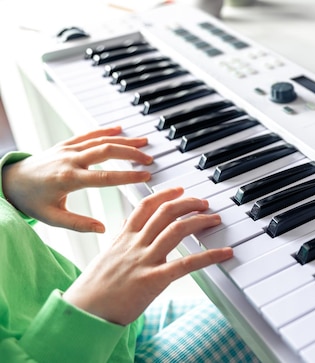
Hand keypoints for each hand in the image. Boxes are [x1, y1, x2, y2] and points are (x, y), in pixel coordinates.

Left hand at [1, 126, 152, 232]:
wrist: (10, 181)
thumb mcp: (52, 218)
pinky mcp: (65, 144)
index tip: (145, 177)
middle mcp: (69, 160)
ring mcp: (67, 149)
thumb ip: (78, 224)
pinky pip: (88, 134)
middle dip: (131, 153)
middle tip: (149, 159)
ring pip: (100, 140)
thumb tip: (103, 229)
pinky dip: (106, 130)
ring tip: (144, 143)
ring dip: (124, 141)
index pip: (105, 176)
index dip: (128, 176)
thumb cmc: (31, 200)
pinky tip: (120, 129)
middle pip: (107, 151)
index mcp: (68, 179)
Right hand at [63, 187, 230, 325]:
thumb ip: (124, 242)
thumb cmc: (94, 290)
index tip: (179, 190)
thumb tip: (137, 231)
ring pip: (175, 230)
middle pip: (165, 213)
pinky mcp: (153, 280)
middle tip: (204, 202)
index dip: (165, 195)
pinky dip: (209, 256)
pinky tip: (224, 253)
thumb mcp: (107, 257)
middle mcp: (134, 245)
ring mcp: (144, 261)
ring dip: (199, 221)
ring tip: (214, 219)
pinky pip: (186, 264)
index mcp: (122, 238)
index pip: (145, 207)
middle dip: (188, 203)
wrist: (83, 313)